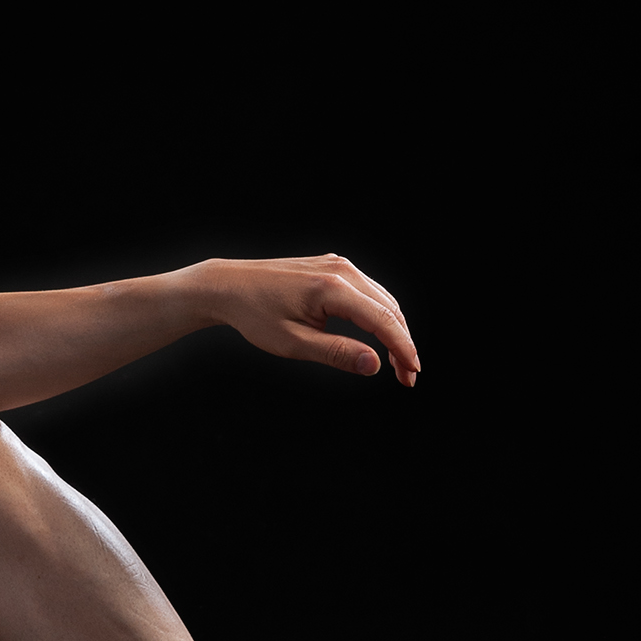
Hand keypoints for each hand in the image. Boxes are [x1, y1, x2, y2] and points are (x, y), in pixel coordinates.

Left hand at [205, 255, 420, 387]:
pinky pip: (368, 290)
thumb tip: (374, 364)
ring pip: (382, 298)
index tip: (412, 374)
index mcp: (331, 288)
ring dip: (393, 329)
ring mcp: (338, 264)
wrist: (228, 286)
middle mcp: (341, 270)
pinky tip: (380, 335)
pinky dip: (379, 314)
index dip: (402, 348)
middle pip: (389, 308)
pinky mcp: (332, 266)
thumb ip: (336, 354)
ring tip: (396, 361)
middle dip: (402, 343)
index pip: (382, 320)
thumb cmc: (254, 315)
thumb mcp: (293, 343)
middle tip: (406, 376)